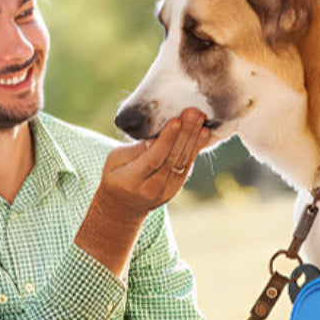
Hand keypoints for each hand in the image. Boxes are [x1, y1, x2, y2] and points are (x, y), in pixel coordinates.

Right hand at [75, 107, 208, 274]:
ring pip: (183, 161)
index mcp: (133, 180)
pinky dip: (196, 148)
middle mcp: (153, 187)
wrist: (124, 206)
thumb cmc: (116, 176)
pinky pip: (187, 164)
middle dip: (185, 134)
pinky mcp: (177, 186)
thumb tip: (155, 139)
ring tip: (201, 118)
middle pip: (172, 158)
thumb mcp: (115, 161)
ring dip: (194, 138)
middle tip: (194, 113)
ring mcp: (168, 189)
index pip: (154, 159)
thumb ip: (135, 150)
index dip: (166, 140)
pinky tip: (204, 132)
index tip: (176, 120)